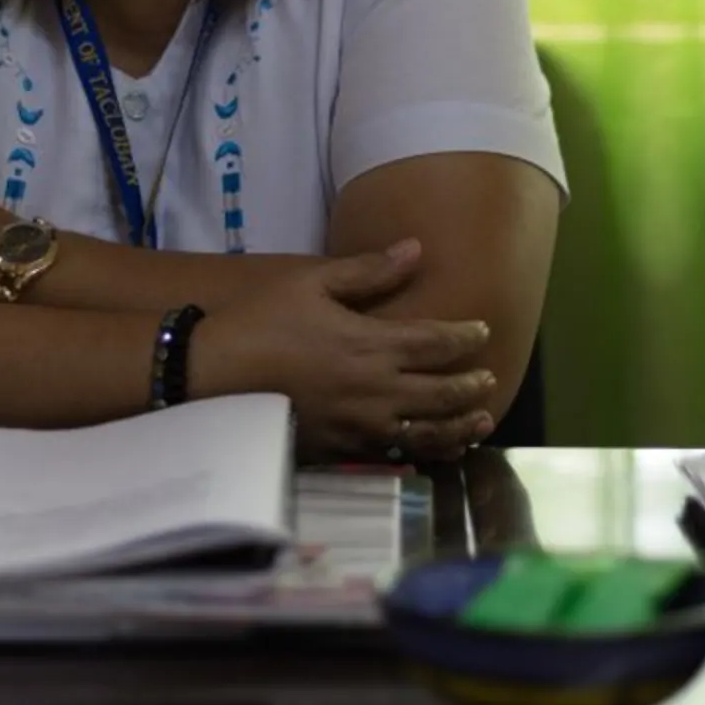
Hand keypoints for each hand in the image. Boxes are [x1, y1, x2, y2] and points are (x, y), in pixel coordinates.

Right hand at [193, 241, 497, 462]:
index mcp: (371, 345)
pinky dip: (423, 452)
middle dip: (472, 385)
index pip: (437, 342)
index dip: (466, 337)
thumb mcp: (312, 283)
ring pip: (426, 432)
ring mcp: (359, 426)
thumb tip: (416, 249)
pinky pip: (394, 455)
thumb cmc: (262, 322)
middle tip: (490, 379)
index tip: (483, 331)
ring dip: (459, 427)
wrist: (214, 376)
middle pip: (442, 392)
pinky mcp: (341, 450)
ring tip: (480, 422)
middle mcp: (375, 390)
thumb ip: (368, 271)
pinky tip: (433, 450)